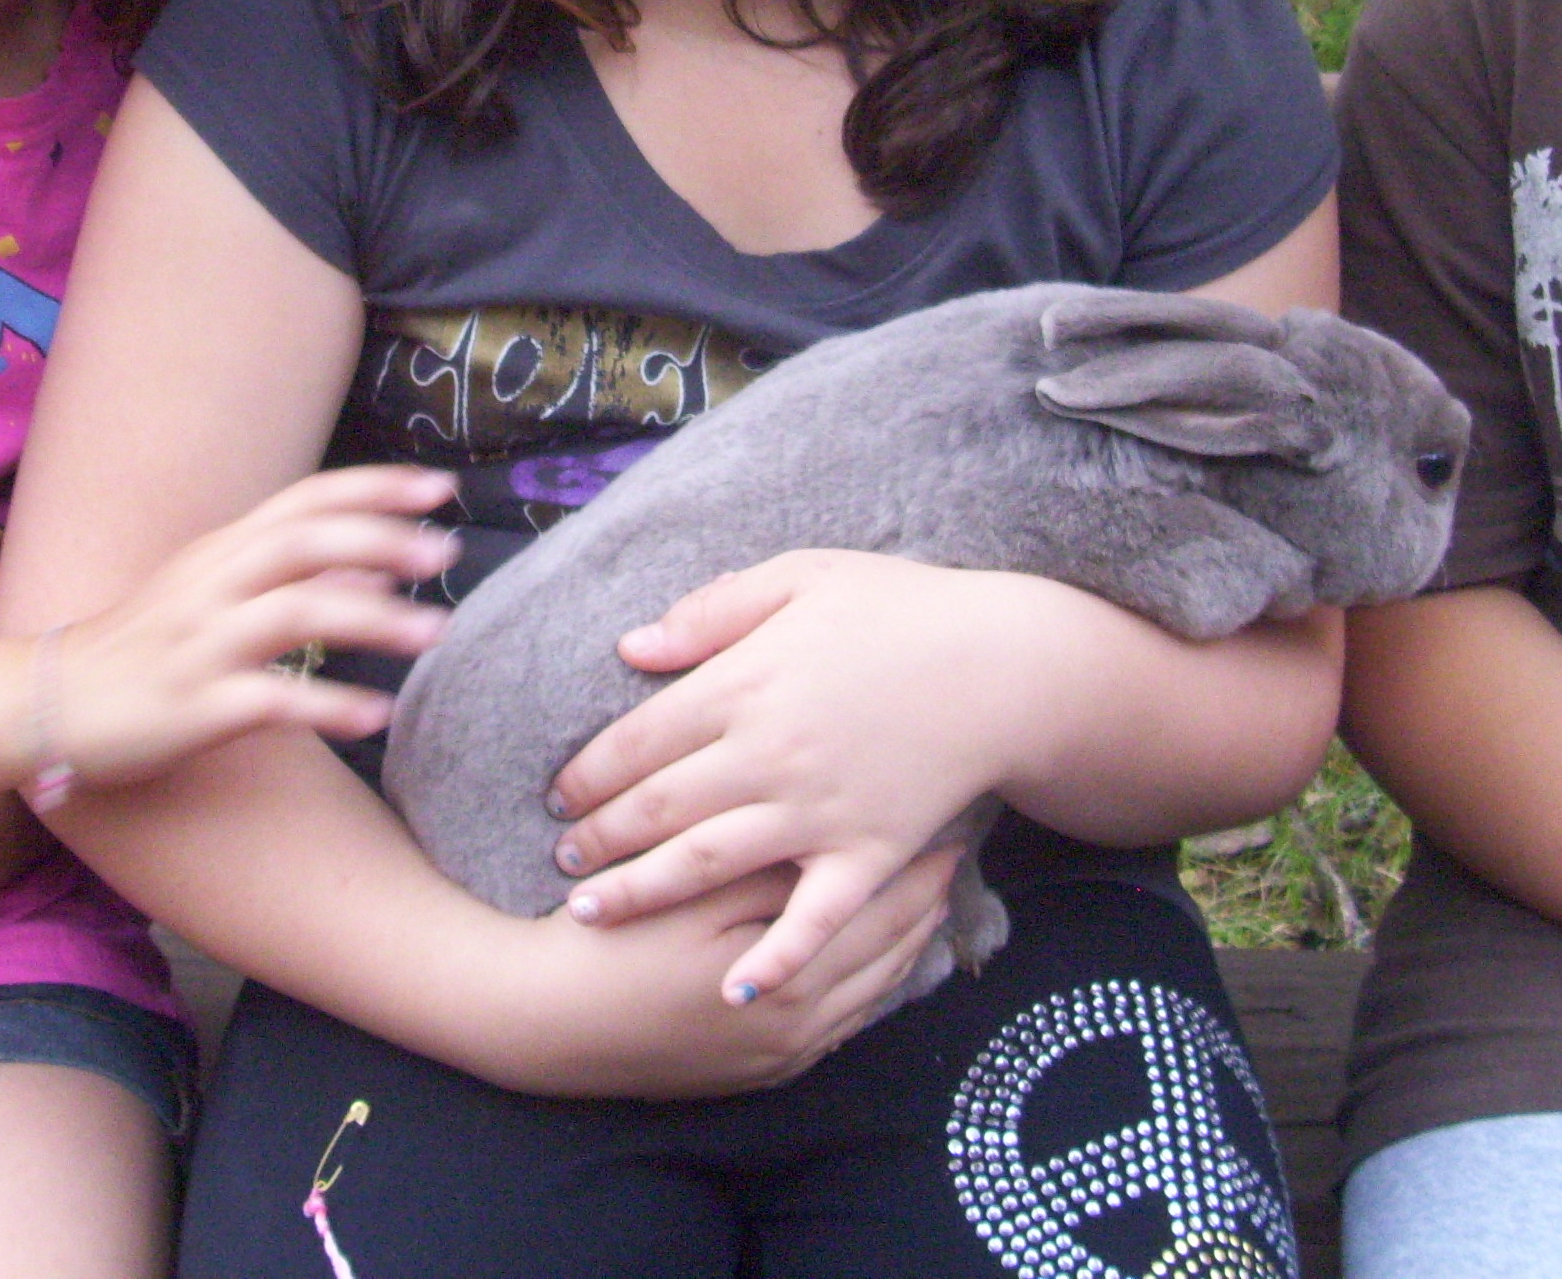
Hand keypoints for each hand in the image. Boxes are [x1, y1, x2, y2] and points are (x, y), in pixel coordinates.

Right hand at [49, 464, 457, 785]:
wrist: (49, 706)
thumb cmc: (144, 648)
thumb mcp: (213, 595)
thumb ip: (293, 576)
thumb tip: (379, 567)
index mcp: (221, 550)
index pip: (306, 499)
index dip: (375, 488)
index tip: (439, 488)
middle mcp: (212, 585)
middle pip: (306, 542)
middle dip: (383, 540)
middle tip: (446, 552)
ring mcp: (202, 644)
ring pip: (297, 613)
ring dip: (374, 619)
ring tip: (435, 634)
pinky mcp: (194, 705)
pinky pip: (272, 699)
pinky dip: (330, 705)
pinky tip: (377, 716)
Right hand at [488, 846, 962, 1098]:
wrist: (543, 1024)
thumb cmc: (610, 945)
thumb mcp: (691, 896)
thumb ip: (770, 872)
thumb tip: (840, 838)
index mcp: (791, 984)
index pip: (880, 913)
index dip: (915, 861)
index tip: (945, 816)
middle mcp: (799, 1031)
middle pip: (889, 954)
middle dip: (924, 898)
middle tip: (956, 843)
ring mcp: (779, 1057)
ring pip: (870, 991)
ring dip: (902, 938)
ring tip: (929, 888)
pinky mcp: (757, 1070)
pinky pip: (839, 1022)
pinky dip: (865, 980)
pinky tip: (874, 948)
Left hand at [546, 551, 1049, 1003]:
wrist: (1004, 662)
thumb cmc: (902, 607)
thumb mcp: (803, 575)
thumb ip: (714, 610)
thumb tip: (632, 648)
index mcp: (747, 684)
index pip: (639, 740)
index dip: (587, 772)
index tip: (558, 794)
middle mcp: (770, 755)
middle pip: (658, 809)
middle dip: (597, 839)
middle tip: (562, 859)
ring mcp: (818, 813)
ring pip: (707, 865)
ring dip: (641, 892)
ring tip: (590, 913)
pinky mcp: (868, 854)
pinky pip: (813, 918)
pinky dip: (775, 956)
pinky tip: (734, 986)